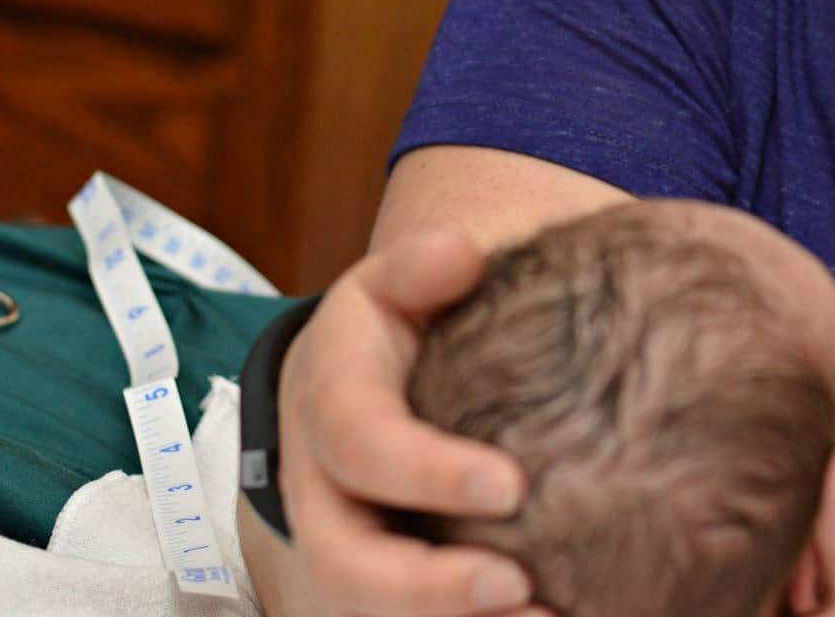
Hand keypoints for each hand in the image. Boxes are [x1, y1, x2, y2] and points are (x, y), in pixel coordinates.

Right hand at [276, 229, 546, 616]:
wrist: (337, 386)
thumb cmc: (384, 334)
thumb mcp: (390, 285)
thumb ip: (420, 266)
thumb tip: (458, 253)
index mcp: (327, 405)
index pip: (362, 444)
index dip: (426, 473)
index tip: (510, 486)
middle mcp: (318, 494)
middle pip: (347, 562)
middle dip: (427, 588)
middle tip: (516, 588)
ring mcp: (337, 550)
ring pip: (366, 612)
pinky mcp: (365, 587)